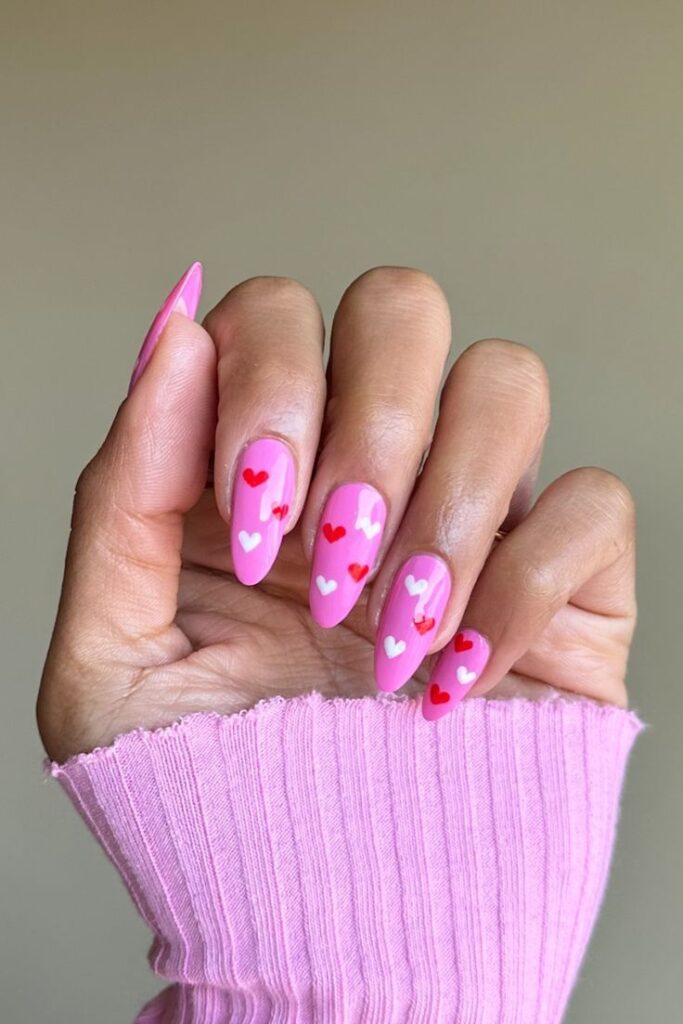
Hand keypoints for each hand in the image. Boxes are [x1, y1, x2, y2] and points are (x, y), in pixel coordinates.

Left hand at [37, 266, 635, 761]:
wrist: (321, 927)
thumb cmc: (212, 800)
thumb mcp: (112, 656)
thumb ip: (123, 487)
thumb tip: (176, 327)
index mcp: (261, 470)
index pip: (277, 313)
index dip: (264, 384)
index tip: (249, 519)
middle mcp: (373, 470)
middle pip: (402, 304)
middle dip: (366, 422)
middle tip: (329, 558)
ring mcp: (473, 518)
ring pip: (506, 379)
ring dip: (445, 502)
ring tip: (391, 633)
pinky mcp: (566, 587)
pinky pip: (590, 503)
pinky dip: (524, 583)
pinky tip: (455, 680)